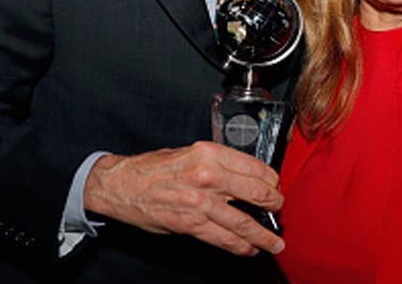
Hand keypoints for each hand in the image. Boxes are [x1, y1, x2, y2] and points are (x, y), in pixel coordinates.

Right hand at [83, 141, 284, 255]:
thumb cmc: (153, 168)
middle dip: (274, 206)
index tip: (274, 187)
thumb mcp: (191, 153)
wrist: (121, 184)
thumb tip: (245, 179)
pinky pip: (224, 238)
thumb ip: (219, 164)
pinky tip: (249, 248)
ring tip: (274, 243)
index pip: (256, 168)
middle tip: (279, 211)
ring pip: (244, 222)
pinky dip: (241, 246)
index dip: (271, 181)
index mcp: (210, 153)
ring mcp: (200, 201)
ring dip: (264, 236)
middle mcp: (208, 175)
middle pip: (257, 194)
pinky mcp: (190, 224)